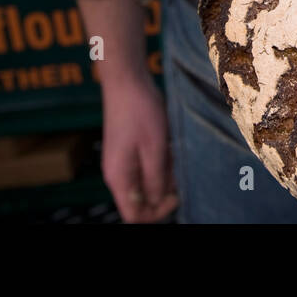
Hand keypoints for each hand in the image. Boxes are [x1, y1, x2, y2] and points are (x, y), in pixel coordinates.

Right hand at [99, 71, 177, 222]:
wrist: (127, 80)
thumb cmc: (139, 110)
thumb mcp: (154, 148)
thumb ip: (156, 179)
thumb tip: (159, 203)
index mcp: (119, 178)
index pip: (134, 215)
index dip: (156, 213)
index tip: (175, 196)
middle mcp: (118, 174)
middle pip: (141, 201)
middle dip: (163, 192)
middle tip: (179, 171)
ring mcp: (123, 162)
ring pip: (147, 184)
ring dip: (164, 176)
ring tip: (174, 154)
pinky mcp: (130, 151)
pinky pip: (147, 167)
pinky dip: (161, 163)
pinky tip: (169, 146)